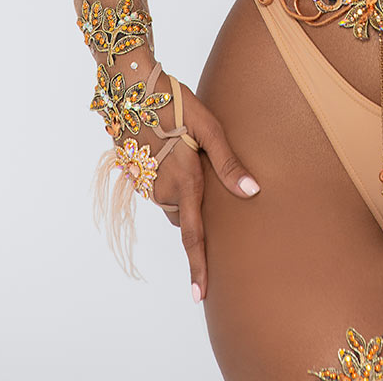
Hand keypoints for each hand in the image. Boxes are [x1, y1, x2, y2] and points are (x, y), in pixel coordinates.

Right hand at [151, 82, 258, 302]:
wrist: (130, 86)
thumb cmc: (175, 102)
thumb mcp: (209, 126)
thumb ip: (228, 162)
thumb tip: (252, 191)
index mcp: (184, 181)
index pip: (193, 235)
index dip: (198, 266)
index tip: (200, 296)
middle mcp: (162, 189)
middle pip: (185, 215)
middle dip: (196, 204)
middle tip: (202, 165)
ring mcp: (145, 182)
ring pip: (171, 200)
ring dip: (181, 187)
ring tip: (186, 149)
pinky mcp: (132, 172)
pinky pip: (157, 186)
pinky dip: (167, 177)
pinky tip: (170, 148)